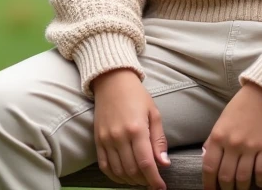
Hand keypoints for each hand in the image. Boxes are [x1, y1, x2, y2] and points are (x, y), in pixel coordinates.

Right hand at [91, 68, 170, 189]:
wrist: (112, 81)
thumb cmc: (137, 96)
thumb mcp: (154, 113)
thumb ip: (159, 140)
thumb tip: (164, 164)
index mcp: (137, 129)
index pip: (146, 163)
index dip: (154, 179)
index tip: (160, 188)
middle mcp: (119, 136)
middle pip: (131, 170)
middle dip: (144, 180)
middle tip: (152, 181)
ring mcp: (106, 139)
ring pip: (118, 171)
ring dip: (130, 180)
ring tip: (140, 178)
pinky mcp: (97, 140)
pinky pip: (104, 166)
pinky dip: (114, 176)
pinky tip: (124, 176)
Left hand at [202, 83, 261, 189]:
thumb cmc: (240, 107)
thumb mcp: (221, 122)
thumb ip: (212, 141)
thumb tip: (206, 160)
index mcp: (218, 136)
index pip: (209, 168)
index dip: (209, 184)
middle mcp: (232, 143)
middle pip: (226, 177)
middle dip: (225, 189)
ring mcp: (250, 146)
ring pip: (242, 178)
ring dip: (241, 188)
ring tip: (241, 189)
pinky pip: (261, 172)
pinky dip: (259, 182)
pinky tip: (258, 183)